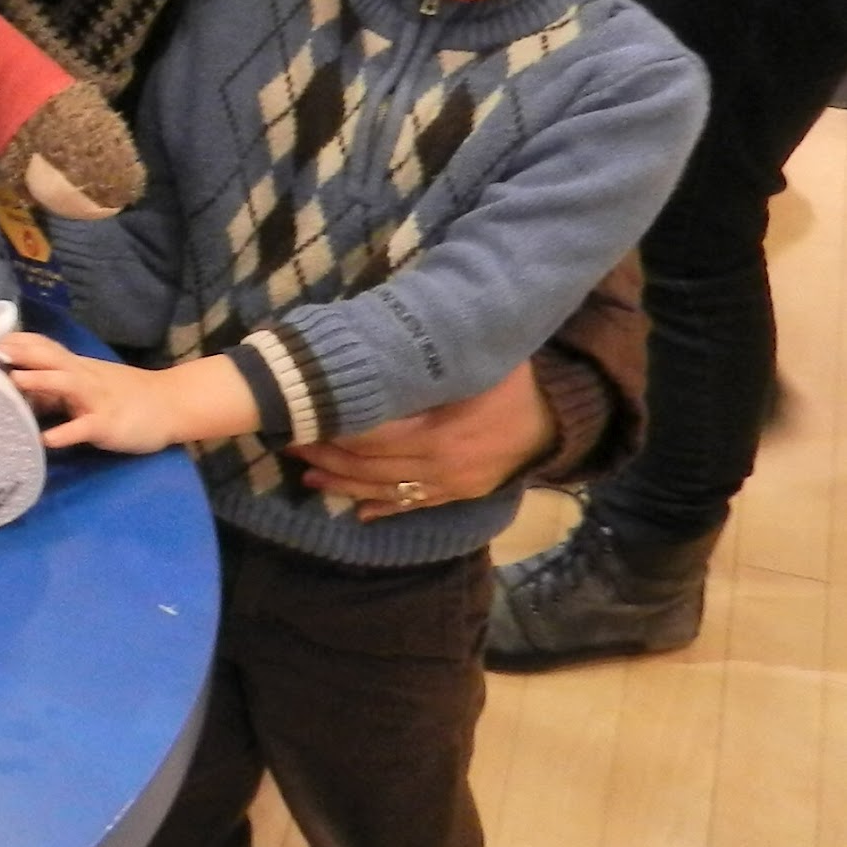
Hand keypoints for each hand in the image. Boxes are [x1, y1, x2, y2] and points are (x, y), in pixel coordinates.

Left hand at [1, 333, 179, 452]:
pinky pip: (85, 427)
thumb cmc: (123, 396)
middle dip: (20, 354)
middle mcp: (83, 377)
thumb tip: (16, 389)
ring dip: (40, 381)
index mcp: (76, 367)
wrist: (169, 404)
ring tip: (14, 381)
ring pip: (66, 385)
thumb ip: (54, 386)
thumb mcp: (87, 385)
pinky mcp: (108, 424)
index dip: (16, 343)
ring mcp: (96, 399)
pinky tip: (47, 440)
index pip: (43, 347)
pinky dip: (66, 433)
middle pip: (50, 358)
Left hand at [289, 362, 556, 519]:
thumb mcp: (474, 359)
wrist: (555, 418)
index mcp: (439, 431)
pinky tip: (356, 511)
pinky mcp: (458, 494)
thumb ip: (430, 356)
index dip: (334, 429)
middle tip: (290, 443)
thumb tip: (378, 335)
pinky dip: (383, 507)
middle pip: (369, 465)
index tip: (304, 416)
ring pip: (385, 489)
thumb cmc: (509, 378)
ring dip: (343, 485)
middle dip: (326, 455)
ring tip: (308, 476)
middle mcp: (440, 465)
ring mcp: (449, 485)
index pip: (372, 434)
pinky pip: (413, 504)